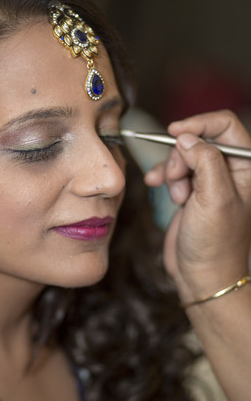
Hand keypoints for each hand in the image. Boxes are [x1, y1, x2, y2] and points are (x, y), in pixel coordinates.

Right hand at [144, 110, 250, 303]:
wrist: (201, 276)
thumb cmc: (215, 244)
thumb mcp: (214, 198)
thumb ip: (205, 160)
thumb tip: (186, 137)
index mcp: (247, 168)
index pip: (225, 126)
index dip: (199, 124)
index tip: (175, 132)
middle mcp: (231, 171)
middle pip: (200, 139)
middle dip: (182, 155)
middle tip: (176, 178)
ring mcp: (210, 181)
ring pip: (183, 155)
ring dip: (172, 170)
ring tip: (176, 195)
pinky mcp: (193, 191)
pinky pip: (174, 171)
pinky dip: (164, 177)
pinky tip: (159, 187)